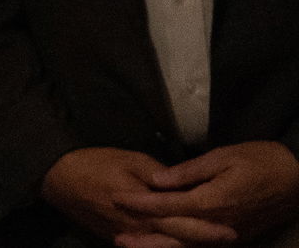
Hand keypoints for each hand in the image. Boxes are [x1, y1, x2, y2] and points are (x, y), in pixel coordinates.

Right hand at [43, 147, 235, 245]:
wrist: (58, 178)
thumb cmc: (95, 163)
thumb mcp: (129, 159)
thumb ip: (159, 175)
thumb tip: (180, 185)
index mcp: (144, 208)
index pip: (182, 222)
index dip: (206, 228)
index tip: (230, 230)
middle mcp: (138, 229)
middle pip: (176, 241)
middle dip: (202, 241)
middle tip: (228, 238)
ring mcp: (127, 237)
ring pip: (161, 247)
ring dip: (184, 246)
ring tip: (206, 243)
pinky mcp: (116, 238)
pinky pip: (145, 246)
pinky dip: (162, 246)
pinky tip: (174, 242)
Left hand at [114, 141, 298, 245]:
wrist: (297, 180)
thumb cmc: (259, 161)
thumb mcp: (223, 157)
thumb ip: (188, 171)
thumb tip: (156, 179)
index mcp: (212, 202)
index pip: (167, 206)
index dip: (140, 203)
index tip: (115, 197)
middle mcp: (217, 225)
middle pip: (173, 235)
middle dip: (144, 236)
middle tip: (117, 237)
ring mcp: (227, 236)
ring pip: (187, 247)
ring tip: (131, 247)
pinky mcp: (234, 239)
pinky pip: (201, 247)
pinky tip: (164, 246)